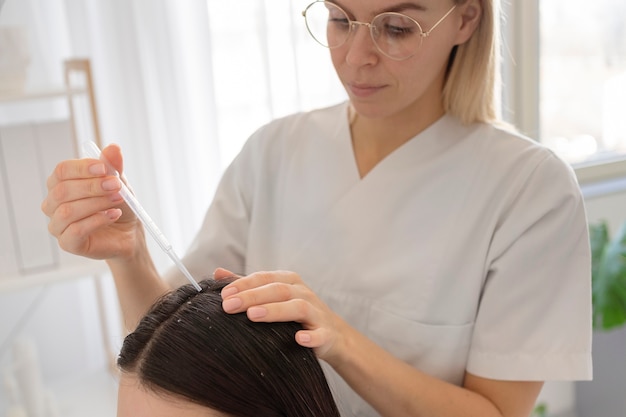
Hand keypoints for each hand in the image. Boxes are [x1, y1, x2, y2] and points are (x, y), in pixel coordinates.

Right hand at [41, 144, 141, 260]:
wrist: (129, 233)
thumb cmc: (118, 204)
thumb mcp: (119, 182)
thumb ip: (113, 166)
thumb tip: (113, 148)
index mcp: (61, 184)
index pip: (61, 171)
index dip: (82, 168)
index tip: (105, 168)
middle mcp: (53, 204)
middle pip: (63, 190)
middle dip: (92, 186)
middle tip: (116, 185)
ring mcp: (58, 225)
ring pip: (67, 211)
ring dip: (96, 202)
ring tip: (118, 199)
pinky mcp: (68, 243)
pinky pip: (75, 230)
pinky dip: (97, 220)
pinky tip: (114, 214)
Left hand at [216, 268, 346, 359]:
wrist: (333, 335)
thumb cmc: (297, 314)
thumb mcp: (274, 295)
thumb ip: (247, 285)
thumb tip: (217, 272)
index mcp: (289, 281)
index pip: (264, 278)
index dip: (244, 284)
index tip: (224, 295)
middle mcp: (303, 293)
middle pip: (277, 290)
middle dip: (252, 296)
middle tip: (229, 306)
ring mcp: (316, 312)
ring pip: (297, 307)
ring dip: (275, 310)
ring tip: (253, 316)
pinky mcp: (326, 333)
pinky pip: (320, 334)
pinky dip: (310, 336)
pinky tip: (298, 339)